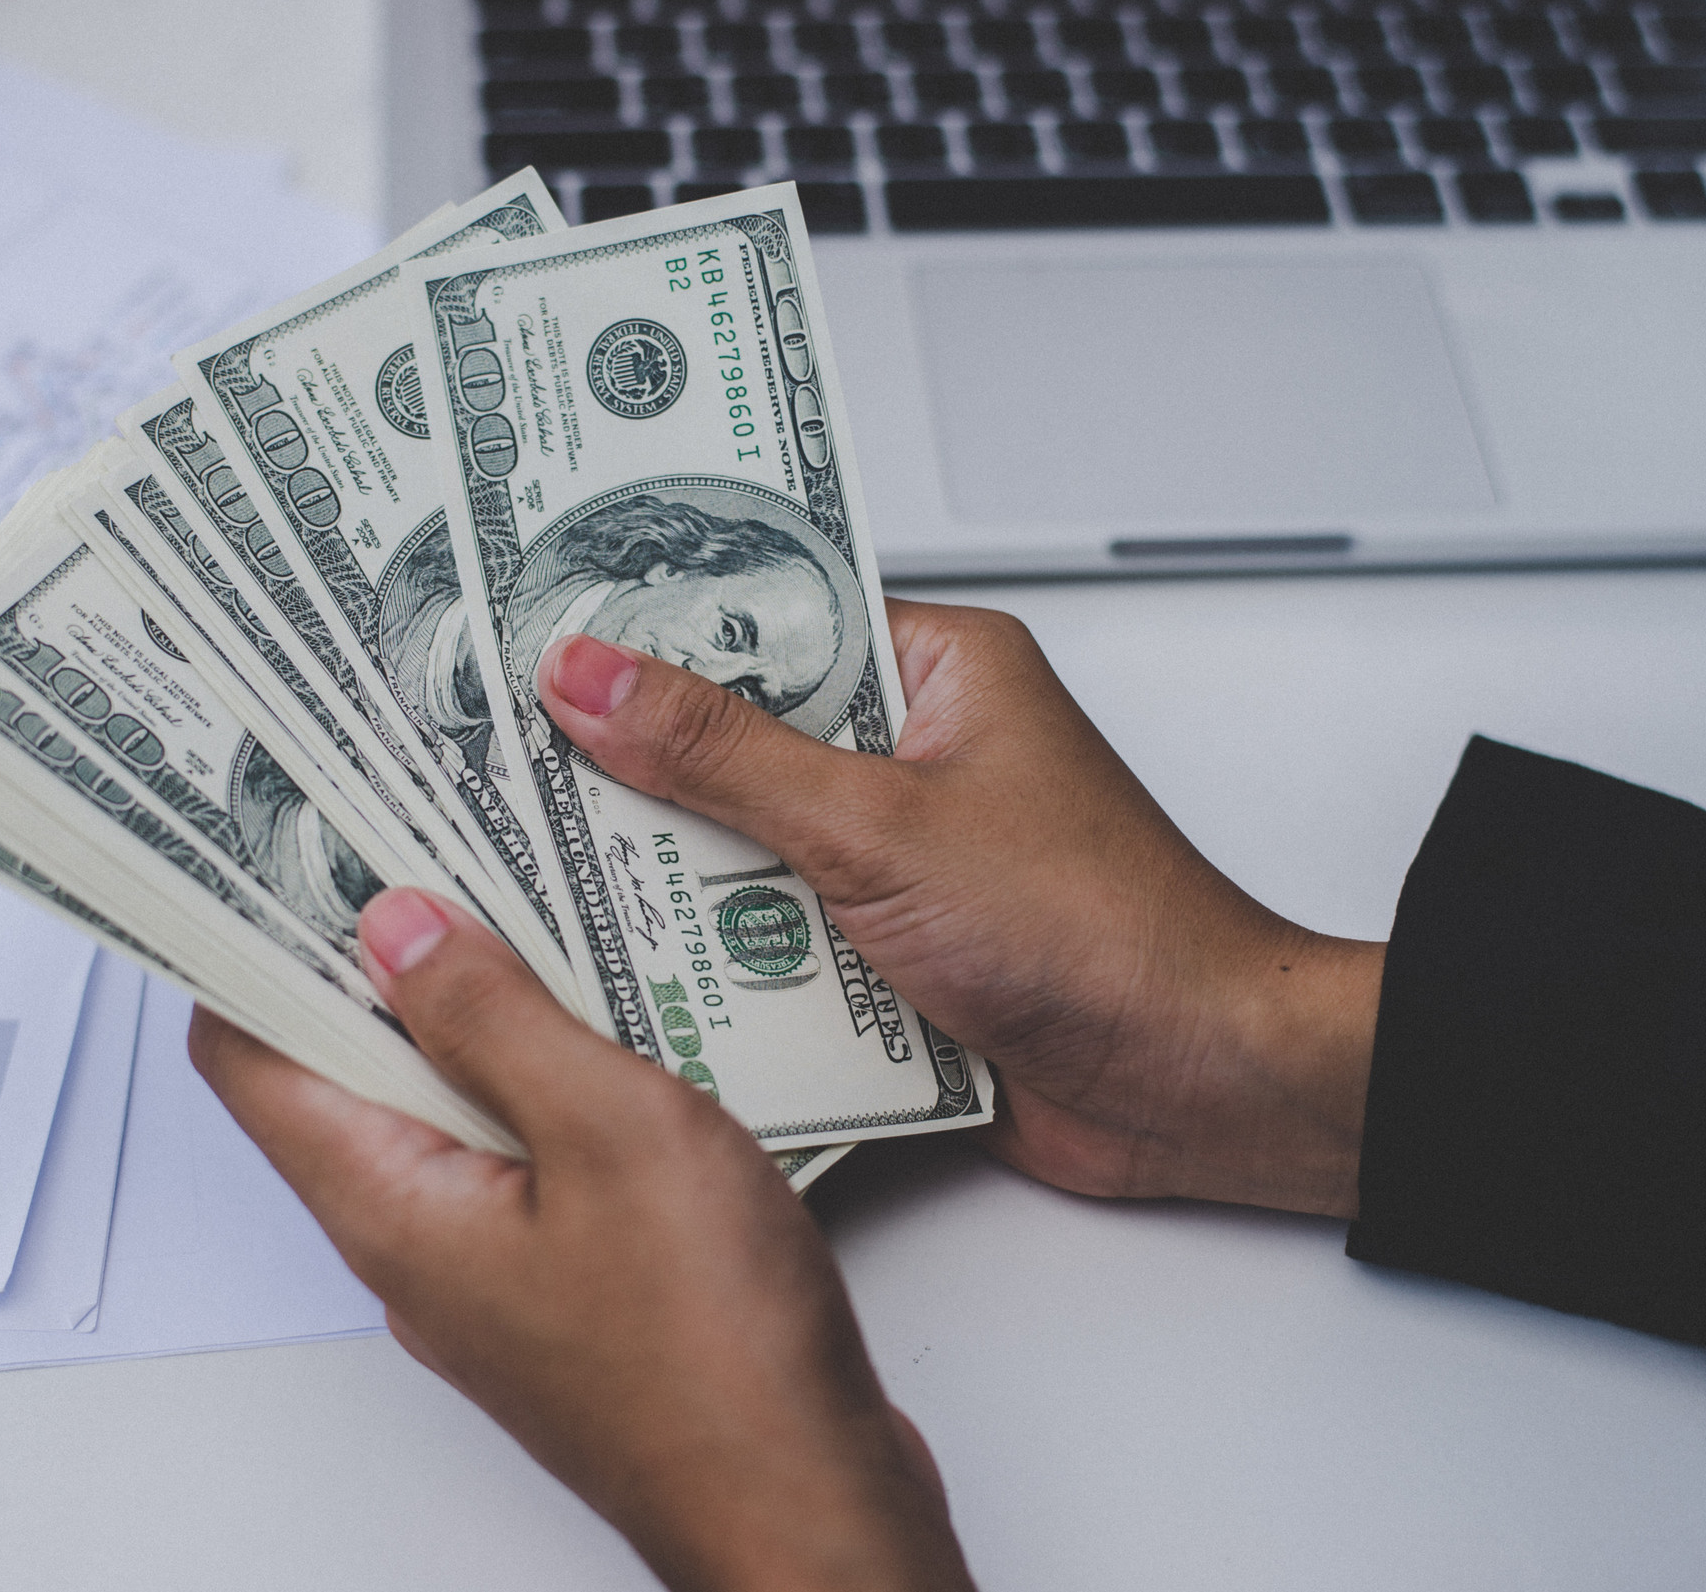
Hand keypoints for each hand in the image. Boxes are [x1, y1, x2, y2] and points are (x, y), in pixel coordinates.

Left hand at [190, 888, 975, 1591]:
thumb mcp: (610, 1134)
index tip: (274, 847)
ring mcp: (485, 1271)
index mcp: (387, 1205)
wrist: (803, 1508)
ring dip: (469, 1012)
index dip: (244, 942)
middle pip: (340, 1071)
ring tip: (524, 906)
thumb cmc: (715, 1356)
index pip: (246, 1053)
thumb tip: (400, 929)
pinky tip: (607, 1024)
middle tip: (417, 841)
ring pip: (438, 1110)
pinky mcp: (559, 1287)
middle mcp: (413, 1243)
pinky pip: (514, 1155)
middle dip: (369, 954)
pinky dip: (536, 1077)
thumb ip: (496, 1021)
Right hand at [537, 600, 1382, 1218]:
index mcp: (934, 673)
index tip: (538, 628)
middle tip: (506, 763)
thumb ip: (721, 755)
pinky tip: (643, 974)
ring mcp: (899, 863)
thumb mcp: (878, 824)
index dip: (652, 625)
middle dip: (639, 771)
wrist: (1199, 1086)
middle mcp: (913, 758)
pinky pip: (774, 944)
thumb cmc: (1105, 932)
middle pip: (736, 744)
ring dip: (678, 879)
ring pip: (745, 852)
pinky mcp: (889, 959)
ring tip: (552, 871)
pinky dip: (723, 963)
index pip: (763, 619)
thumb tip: (593, 676)